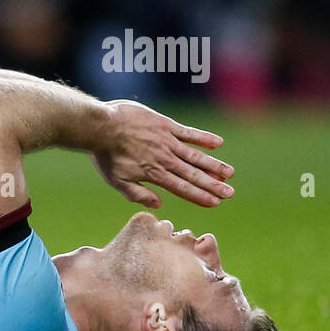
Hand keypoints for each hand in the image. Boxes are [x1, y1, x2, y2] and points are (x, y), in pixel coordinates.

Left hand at [90, 100, 233, 207]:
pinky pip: (188, 132)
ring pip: (194, 155)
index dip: (199, 196)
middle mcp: (164, 159)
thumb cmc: (105, 155)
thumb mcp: (117, 181)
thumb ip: (138, 194)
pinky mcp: (165, 125)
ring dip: (213, 165)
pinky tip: (218, 143)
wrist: (100, 126)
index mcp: (153, 174)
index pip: (181, 188)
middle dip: (212, 185)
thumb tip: (159, 205)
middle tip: (229, 193)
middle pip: (193, 174)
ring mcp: (166, 141)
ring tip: (229, 173)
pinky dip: (203, 138)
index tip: (215, 202)